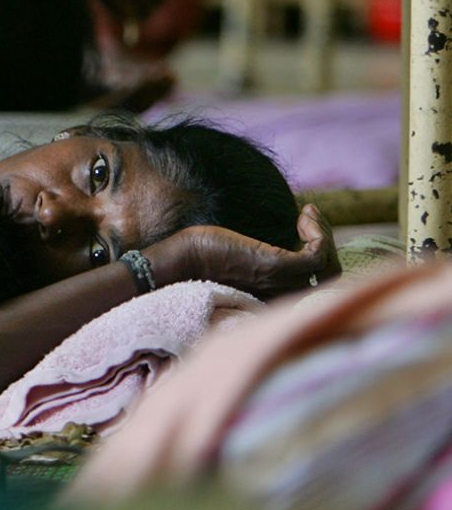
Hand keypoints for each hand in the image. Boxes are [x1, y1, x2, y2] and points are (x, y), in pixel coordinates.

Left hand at [148, 203, 339, 297]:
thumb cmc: (203, 254)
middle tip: (311, 220)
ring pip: (329, 267)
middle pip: (331, 279)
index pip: (319, 286)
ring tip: (309, 216)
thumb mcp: (242, 254)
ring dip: (326, 235)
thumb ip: (264, 254)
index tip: (305, 227)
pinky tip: (303, 217)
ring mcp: (278, 280)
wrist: (178, 260)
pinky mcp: (272, 266)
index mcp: (275, 293)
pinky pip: (316, 256)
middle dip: (329, 244)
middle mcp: (281, 292)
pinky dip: (318, 234)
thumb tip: (281, 233)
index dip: (322, 255)